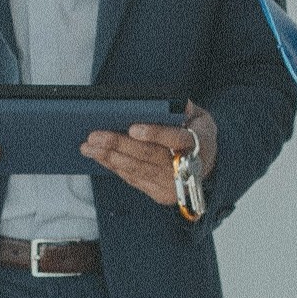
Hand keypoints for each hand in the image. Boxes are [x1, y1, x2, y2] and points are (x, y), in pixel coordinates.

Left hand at [83, 106, 215, 207]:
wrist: (208, 166)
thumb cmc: (198, 135)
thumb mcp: (201, 118)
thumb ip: (187, 110)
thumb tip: (171, 103)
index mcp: (200, 143)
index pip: (177, 138)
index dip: (155, 133)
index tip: (132, 128)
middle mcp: (187, 168)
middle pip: (150, 156)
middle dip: (120, 145)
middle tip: (95, 135)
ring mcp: (173, 185)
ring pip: (137, 170)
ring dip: (109, 157)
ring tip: (88, 146)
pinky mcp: (161, 194)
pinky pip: (133, 180)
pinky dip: (114, 167)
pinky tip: (99, 157)